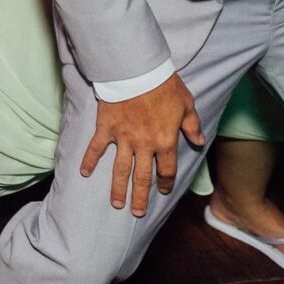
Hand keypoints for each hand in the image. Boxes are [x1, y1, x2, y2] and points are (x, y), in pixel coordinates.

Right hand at [81, 73, 202, 216]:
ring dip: (118, 189)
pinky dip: (89, 161)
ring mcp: (123, 138)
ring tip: (117, 204)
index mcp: (165, 141)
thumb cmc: (164, 85)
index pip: (166, 170)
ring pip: (120, 169)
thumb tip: (198, 141)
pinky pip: (96, 148)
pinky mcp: (106, 128)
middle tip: (137, 212)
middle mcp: (144, 145)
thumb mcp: (186, 104)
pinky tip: (84, 173)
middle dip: (140, 197)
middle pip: (142, 177)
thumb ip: (192, 125)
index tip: (163, 191)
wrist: (137, 70)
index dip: (165, 183)